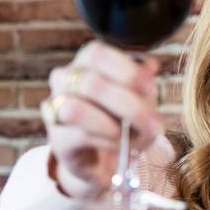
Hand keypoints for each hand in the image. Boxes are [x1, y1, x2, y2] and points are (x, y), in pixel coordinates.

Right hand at [43, 41, 162, 198]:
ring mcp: (56, 109)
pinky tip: (122, 145)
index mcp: (86, 62)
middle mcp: (64, 80)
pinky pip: (79, 136)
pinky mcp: (58, 138)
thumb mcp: (140, 97)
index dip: (125, 70)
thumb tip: (150, 65)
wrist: (107, 156)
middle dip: (128, 105)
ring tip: (135, 136)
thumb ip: (143, 80)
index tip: (150, 88)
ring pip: (75, 109)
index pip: (96, 54)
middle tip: (153, 122)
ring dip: (113, 125)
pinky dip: (107, 142)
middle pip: (90, 83)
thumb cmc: (124, 116)